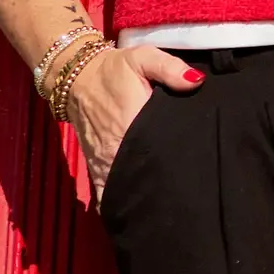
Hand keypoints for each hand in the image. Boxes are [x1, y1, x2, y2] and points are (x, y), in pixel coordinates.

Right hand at [68, 43, 203, 199]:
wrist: (76, 77)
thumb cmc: (114, 69)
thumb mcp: (143, 58)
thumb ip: (170, 68)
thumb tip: (196, 81)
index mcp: (132, 125)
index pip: (158, 156)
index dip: (177, 167)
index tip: (194, 176)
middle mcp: (116, 150)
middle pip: (144, 179)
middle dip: (164, 189)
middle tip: (188, 196)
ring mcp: (104, 163)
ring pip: (126, 190)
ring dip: (143, 198)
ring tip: (167, 208)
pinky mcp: (96, 167)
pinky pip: (108, 192)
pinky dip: (121, 202)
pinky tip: (138, 214)